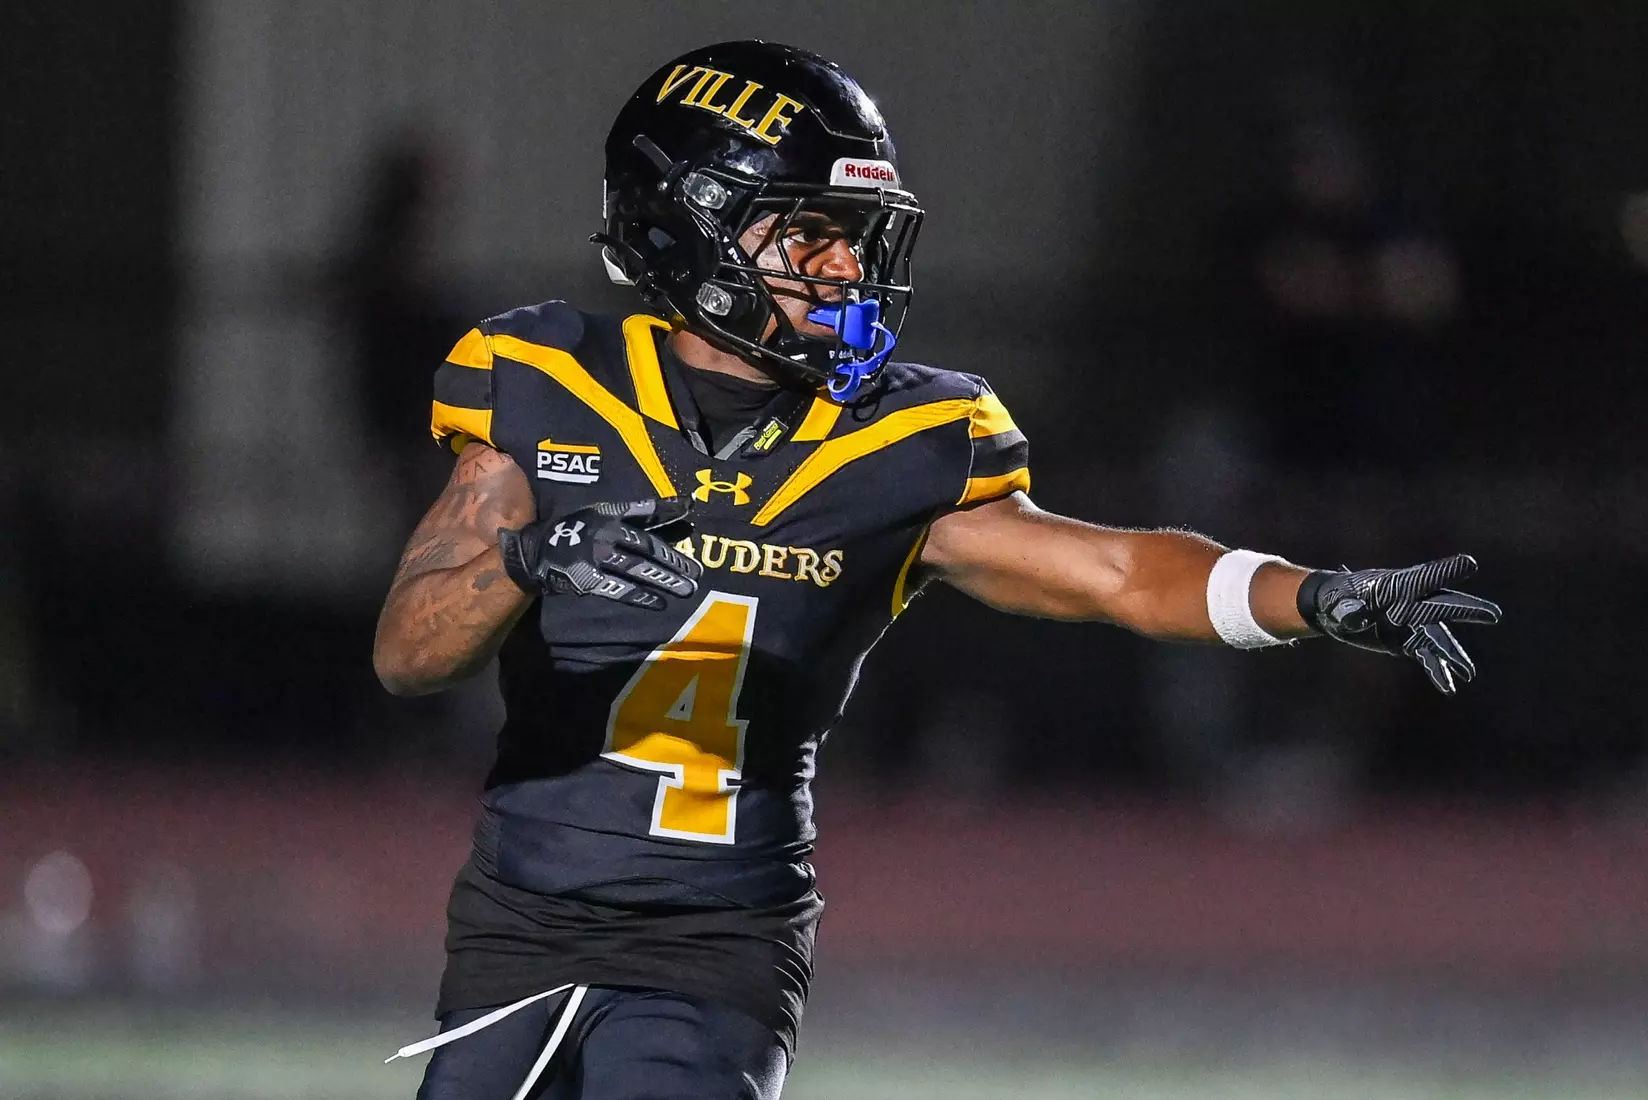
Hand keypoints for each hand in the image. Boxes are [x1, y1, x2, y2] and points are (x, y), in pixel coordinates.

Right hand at [498, 497, 700, 609]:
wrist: (534, 552)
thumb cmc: (573, 529)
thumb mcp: (602, 511)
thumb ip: (637, 510)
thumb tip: (677, 506)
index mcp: (608, 516)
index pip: (645, 519)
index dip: (668, 519)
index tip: (690, 518)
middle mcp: (604, 535)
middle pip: (646, 548)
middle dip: (673, 561)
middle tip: (696, 573)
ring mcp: (596, 558)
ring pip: (636, 569)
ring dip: (663, 580)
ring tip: (685, 589)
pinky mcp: (587, 579)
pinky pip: (618, 588)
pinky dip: (639, 595)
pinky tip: (658, 602)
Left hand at [1299, 553, 1500, 693]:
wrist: (1334, 608)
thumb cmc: (1335, 597)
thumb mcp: (1336, 600)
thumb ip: (1346, 608)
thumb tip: (1354, 619)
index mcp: (1394, 586)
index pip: (1422, 578)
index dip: (1445, 571)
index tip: (1470, 563)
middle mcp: (1409, 603)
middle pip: (1440, 606)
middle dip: (1465, 610)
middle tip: (1493, 614)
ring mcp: (1412, 623)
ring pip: (1437, 638)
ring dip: (1452, 654)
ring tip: (1468, 672)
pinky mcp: (1408, 641)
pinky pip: (1426, 656)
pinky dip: (1437, 670)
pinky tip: (1449, 685)